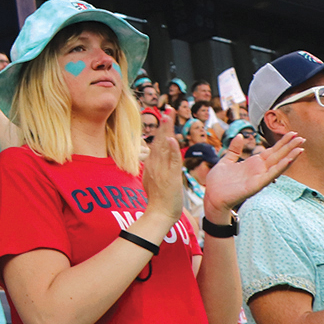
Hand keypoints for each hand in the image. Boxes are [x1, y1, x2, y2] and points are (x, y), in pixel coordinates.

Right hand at [139, 110, 186, 226]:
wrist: (158, 215)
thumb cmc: (158, 200)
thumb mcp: (152, 180)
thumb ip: (154, 168)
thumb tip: (154, 160)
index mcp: (152, 164)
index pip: (157, 141)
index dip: (161, 127)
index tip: (165, 114)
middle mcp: (155, 164)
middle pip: (159, 139)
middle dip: (164, 123)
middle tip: (168, 108)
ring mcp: (161, 170)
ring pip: (164, 146)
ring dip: (166, 130)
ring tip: (168, 115)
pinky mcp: (170, 178)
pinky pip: (171, 161)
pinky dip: (171, 150)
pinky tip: (171, 139)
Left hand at [201, 131, 304, 219]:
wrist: (212, 195)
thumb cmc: (218, 182)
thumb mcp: (226, 160)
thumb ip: (234, 149)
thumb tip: (240, 136)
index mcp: (253, 163)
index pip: (272, 151)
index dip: (282, 142)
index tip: (293, 133)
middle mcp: (259, 170)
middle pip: (278, 156)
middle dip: (290, 147)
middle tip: (302, 138)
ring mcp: (259, 177)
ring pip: (278, 165)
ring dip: (290, 157)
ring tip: (300, 148)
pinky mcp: (256, 185)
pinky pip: (270, 175)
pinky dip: (280, 168)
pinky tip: (289, 160)